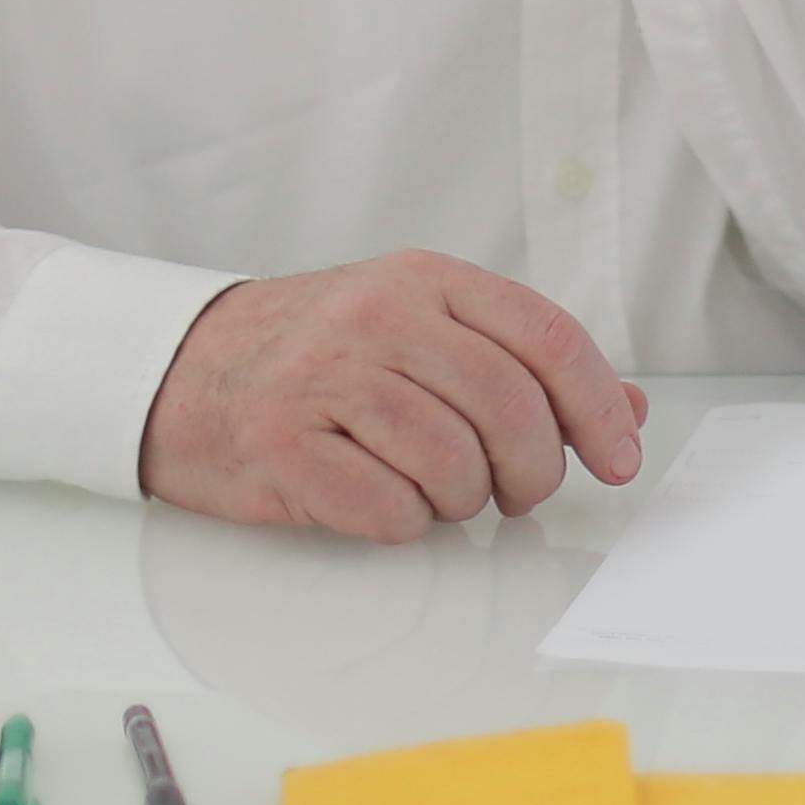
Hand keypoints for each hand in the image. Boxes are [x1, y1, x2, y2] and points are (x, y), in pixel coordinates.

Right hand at [139, 250, 649, 539]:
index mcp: (424, 281)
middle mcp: (378, 317)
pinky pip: (388, 509)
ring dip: (460, 501)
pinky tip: (378, 500)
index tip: (618, 458)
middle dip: (533, 472)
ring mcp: (326, 377)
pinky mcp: (283, 444)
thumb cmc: (315, 358)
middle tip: (516, 493)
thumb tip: (624, 411)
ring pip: (454, 465)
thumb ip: (520, 364)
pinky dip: (402, 524)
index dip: (597, 408)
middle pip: (510, 409)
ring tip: (432, 489)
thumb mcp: (420, 330)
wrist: (180, 373)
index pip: (547, 339)